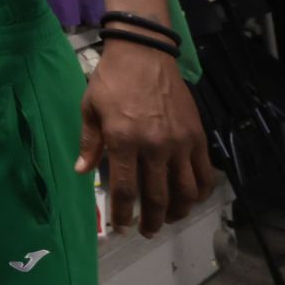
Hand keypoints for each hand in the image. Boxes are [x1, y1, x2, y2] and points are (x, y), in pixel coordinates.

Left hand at [76, 39, 214, 235]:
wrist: (144, 53)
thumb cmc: (111, 80)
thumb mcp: (90, 108)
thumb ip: (88, 143)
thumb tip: (81, 172)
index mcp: (123, 141)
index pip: (124, 190)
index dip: (123, 215)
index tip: (121, 228)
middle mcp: (154, 147)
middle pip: (156, 197)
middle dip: (150, 221)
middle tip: (146, 231)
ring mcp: (179, 143)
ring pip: (184, 192)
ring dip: (177, 212)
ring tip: (167, 219)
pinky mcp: (198, 137)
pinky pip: (204, 173)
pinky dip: (200, 192)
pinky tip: (191, 198)